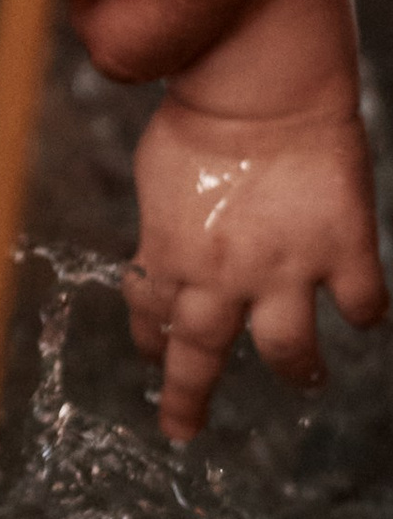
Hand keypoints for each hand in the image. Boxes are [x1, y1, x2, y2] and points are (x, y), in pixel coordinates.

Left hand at [127, 97, 384, 443]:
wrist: (260, 88)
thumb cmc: (199, 118)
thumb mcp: (158, 179)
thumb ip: (164, 228)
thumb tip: (161, 258)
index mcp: (169, 251)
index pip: (152, 317)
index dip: (153, 342)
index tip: (155, 357)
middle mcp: (223, 273)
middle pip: (200, 355)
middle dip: (188, 398)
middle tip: (182, 430)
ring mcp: (286, 266)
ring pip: (288, 350)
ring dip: (297, 370)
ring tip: (305, 377)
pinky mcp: (341, 247)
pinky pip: (361, 303)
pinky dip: (365, 313)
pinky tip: (363, 313)